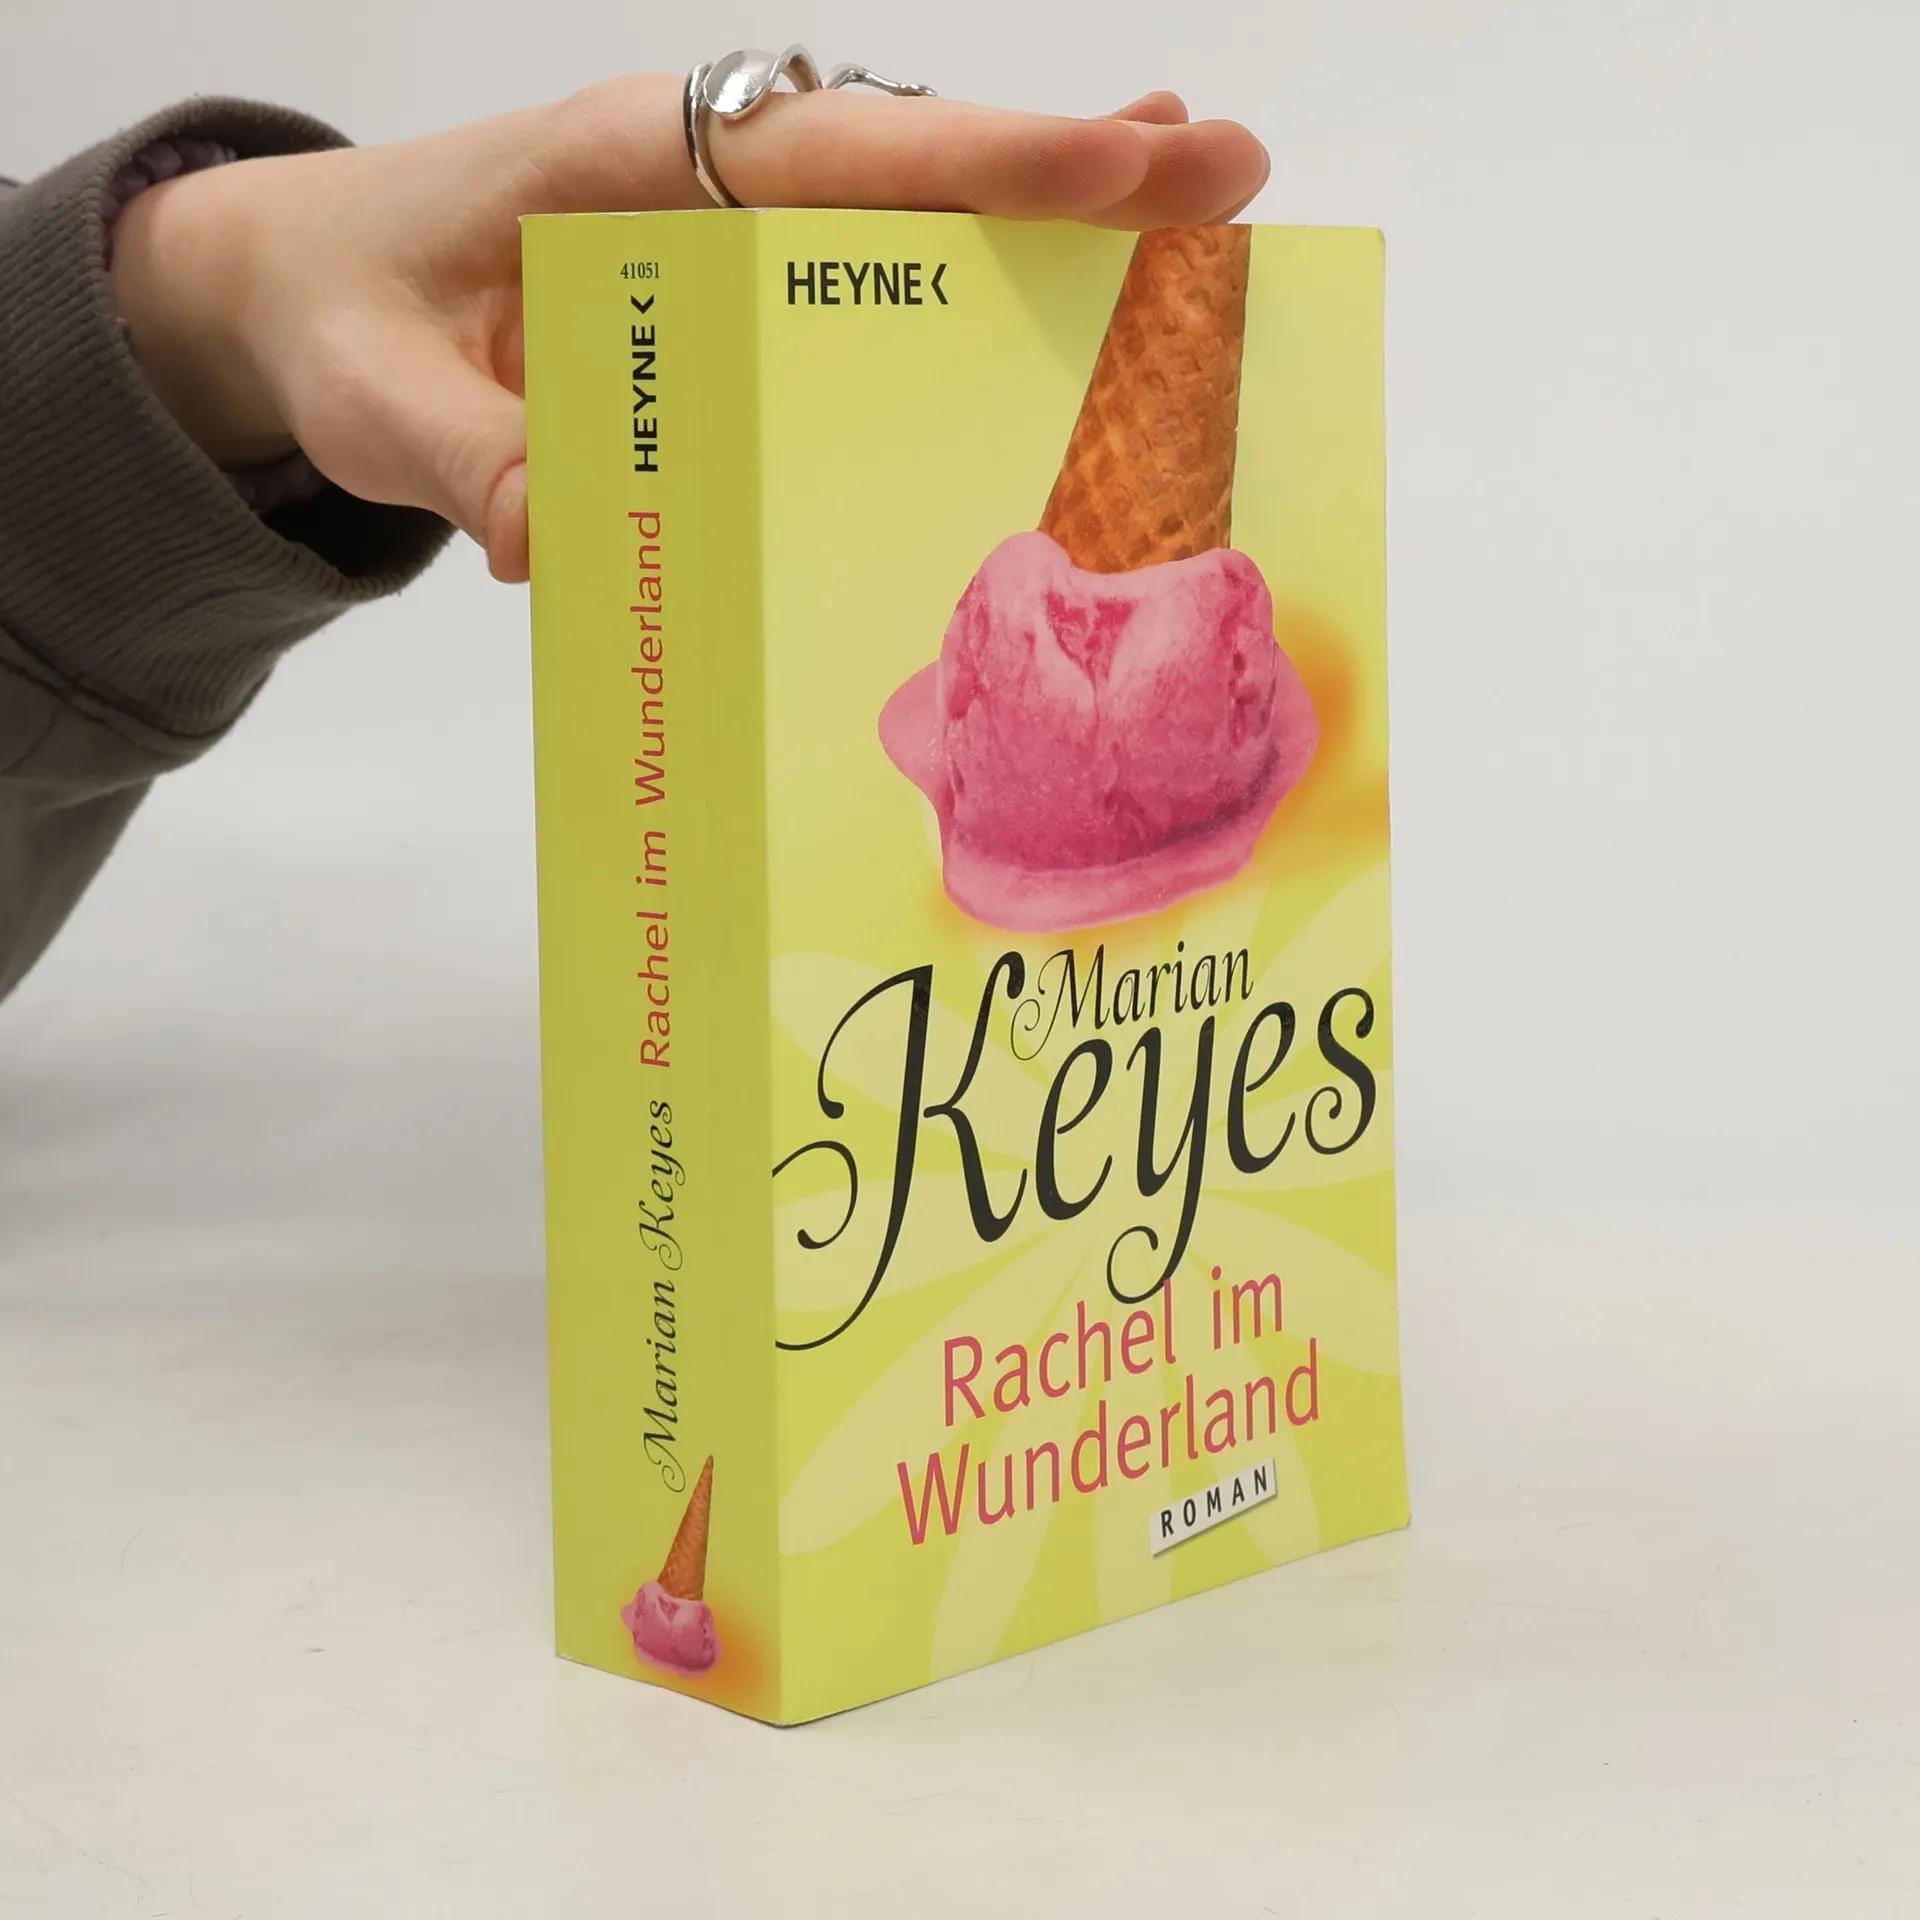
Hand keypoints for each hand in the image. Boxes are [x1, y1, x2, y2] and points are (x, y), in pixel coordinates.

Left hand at [110, 77, 1268, 583]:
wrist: (308, 295)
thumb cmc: (342, 315)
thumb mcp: (375, 396)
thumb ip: (464, 459)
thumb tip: (565, 540)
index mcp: (624, 171)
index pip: (834, 158)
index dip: (986, 162)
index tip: (1126, 158)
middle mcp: (702, 182)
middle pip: (912, 164)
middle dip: (1070, 168)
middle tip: (1226, 173)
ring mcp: (731, 231)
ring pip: (913, 208)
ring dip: (1051, 212)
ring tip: (1197, 211)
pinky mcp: (738, 286)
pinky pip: (874, 269)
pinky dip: (977, 268)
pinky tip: (1071, 284)